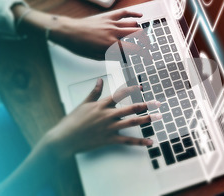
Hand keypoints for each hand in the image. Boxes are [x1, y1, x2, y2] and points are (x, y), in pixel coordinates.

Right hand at [44, 79, 161, 158]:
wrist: (64, 138)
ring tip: (158, 117)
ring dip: (147, 119)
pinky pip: (127, 141)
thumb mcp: (83, 104)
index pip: (119, 94)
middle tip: (158, 103)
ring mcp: (109, 127)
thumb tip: (100, 80)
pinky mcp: (109, 139)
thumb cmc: (72, 121)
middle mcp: (107, 115)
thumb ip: (94, 92)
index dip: (131, 90)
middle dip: (146, 105)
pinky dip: (139, 142)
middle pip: (131, 108)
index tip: (141, 88)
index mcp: (101, 105)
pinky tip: (149, 142)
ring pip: (132, 122)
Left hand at [49, 10, 145, 59]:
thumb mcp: (97, 56)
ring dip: (140, 30)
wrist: (68, 32)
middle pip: (137, 35)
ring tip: (143, 35)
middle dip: (145, 41)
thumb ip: (113, 56)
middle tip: (148, 45)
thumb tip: (124, 57)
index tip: (149, 56)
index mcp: (111, 45)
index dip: (144, 53)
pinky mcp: (107, 16)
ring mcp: (111, 23)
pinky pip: (124, 13)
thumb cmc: (80, 46)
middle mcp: (113, 33)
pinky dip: (133, 14)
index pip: (133, 49)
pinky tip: (139, 16)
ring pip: (132, 25)